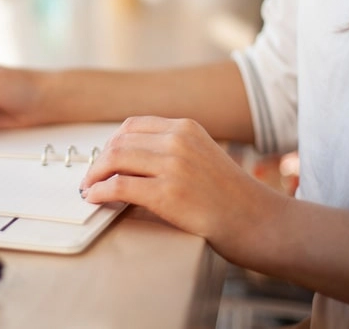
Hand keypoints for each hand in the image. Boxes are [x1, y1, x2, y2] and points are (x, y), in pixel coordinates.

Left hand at [80, 116, 284, 252]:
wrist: (259, 221)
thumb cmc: (231, 196)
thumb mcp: (203, 155)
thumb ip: (173, 150)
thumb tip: (128, 159)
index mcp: (185, 128)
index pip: (133, 126)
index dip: (111, 143)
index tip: (103, 159)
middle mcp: (178, 140)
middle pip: (119, 142)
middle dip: (98, 161)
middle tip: (90, 177)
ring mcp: (173, 166)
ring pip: (114, 160)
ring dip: (94, 175)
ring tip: (89, 188)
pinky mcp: (168, 194)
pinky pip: (119, 186)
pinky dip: (99, 191)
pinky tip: (94, 198)